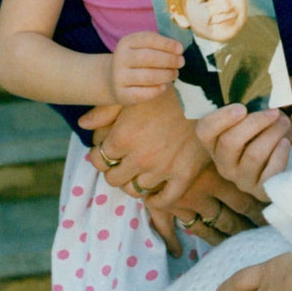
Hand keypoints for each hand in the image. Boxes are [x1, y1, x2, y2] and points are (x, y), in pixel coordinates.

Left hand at [80, 88, 200, 205]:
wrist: (208, 92)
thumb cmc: (168, 89)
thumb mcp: (134, 95)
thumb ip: (105, 110)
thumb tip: (83, 124)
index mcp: (123, 137)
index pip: (99, 159)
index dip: (101, 155)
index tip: (108, 151)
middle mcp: (139, 157)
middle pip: (114, 179)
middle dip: (115, 171)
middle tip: (122, 163)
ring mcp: (162, 169)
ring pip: (135, 190)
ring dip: (134, 182)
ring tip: (138, 173)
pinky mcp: (184, 176)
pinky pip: (164, 200)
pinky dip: (155, 200)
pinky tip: (152, 194)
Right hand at [110, 32, 183, 103]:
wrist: (112, 79)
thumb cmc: (135, 61)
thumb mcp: (141, 47)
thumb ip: (158, 46)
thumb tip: (178, 50)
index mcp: (126, 42)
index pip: (149, 39)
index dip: (167, 44)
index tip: (180, 49)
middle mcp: (120, 58)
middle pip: (149, 57)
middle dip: (169, 60)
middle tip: (181, 62)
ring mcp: (119, 77)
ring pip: (148, 76)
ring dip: (166, 75)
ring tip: (174, 73)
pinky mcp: (121, 94)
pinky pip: (142, 93)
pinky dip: (157, 90)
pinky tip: (163, 86)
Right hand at [196, 104, 291, 201]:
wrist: (286, 156)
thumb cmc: (265, 129)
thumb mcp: (254, 114)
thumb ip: (250, 102)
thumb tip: (261, 88)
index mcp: (215, 142)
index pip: (204, 131)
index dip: (220, 118)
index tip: (242, 107)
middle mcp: (224, 163)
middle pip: (229, 142)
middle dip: (255, 122)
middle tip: (274, 111)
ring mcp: (241, 179)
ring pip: (253, 155)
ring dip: (272, 134)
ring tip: (285, 123)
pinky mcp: (261, 190)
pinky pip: (270, 172)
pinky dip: (280, 154)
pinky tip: (286, 143)